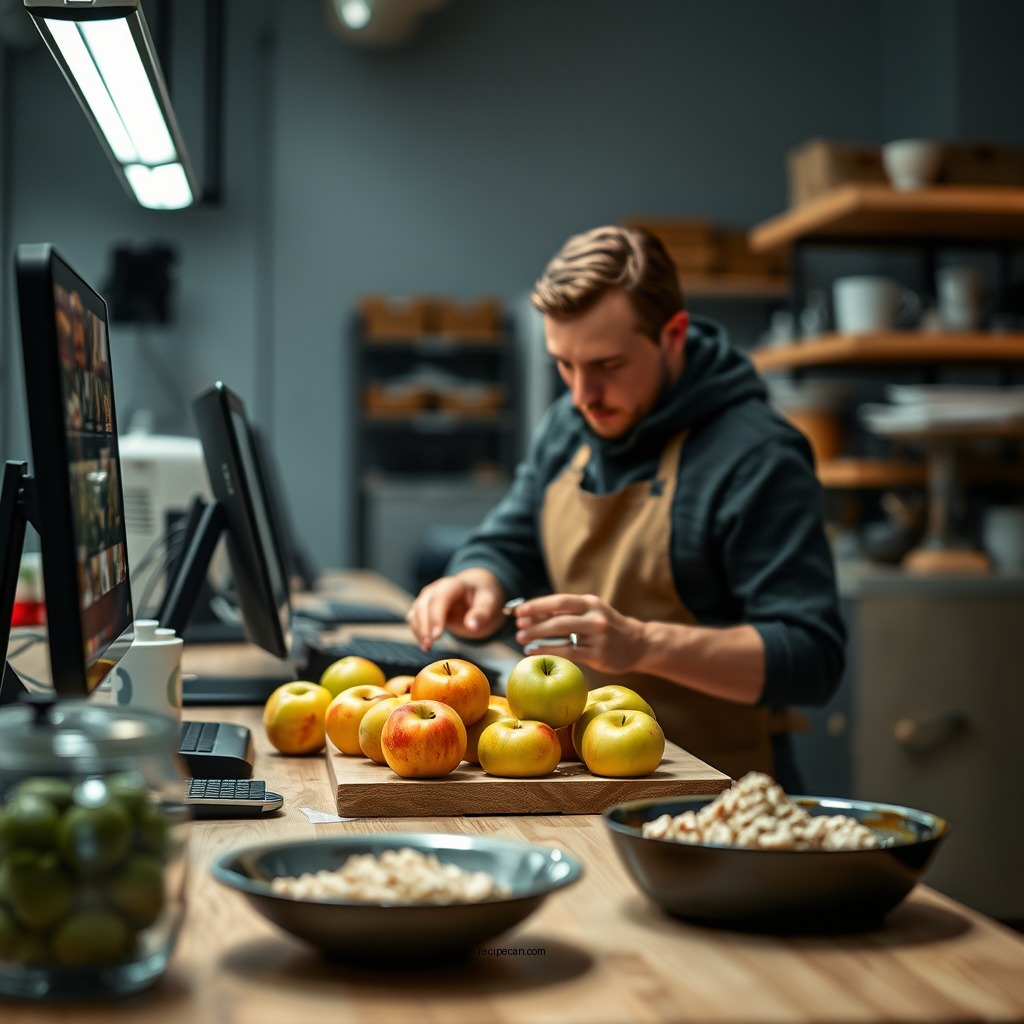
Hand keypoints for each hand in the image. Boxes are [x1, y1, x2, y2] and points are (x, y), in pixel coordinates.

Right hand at [406, 569, 504, 649]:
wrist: (478, 591)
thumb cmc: (483, 597)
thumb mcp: (490, 604)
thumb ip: (481, 614)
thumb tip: (471, 626)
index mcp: (455, 585)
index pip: (440, 598)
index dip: (436, 616)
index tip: (437, 636)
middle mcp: (437, 588)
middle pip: (424, 605)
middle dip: (424, 627)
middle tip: (429, 646)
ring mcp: (428, 597)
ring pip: (416, 611)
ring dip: (418, 630)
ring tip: (427, 648)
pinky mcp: (424, 607)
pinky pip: (414, 618)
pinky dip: (417, 631)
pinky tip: (425, 644)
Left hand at [513, 593, 646, 673]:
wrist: (638, 643)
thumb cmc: (606, 627)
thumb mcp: (590, 613)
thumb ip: (565, 613)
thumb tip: (530, 614)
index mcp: (590, 603)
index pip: (559, 601)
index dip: (537, 605)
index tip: (519, 611)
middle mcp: (595, 616)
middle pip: (559, 618)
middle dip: (535, 623)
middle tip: (517, 627)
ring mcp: (598, 635)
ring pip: (563, 634)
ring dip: (539, 637)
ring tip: (522, 640)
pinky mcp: (599, 654)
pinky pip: (569, 652)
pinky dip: (549, 651)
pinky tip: (535, 652)